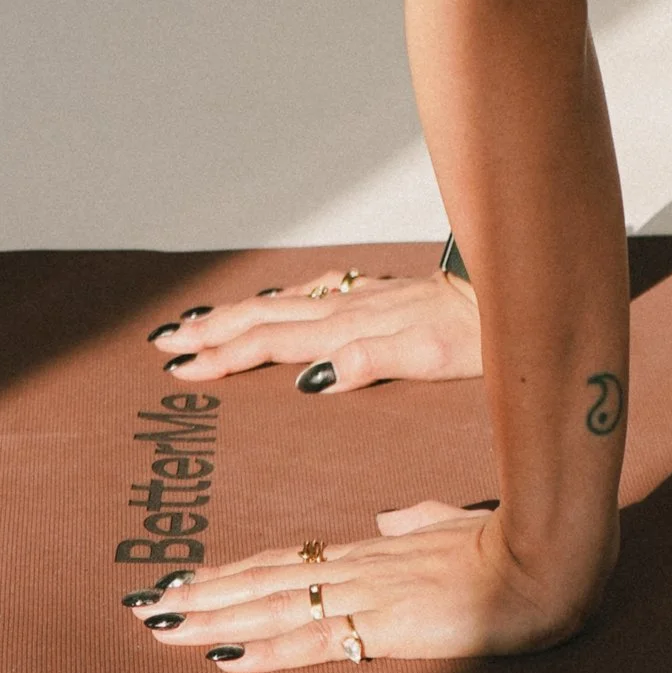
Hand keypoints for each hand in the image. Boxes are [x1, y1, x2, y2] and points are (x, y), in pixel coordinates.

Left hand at [131, 501, 608, 670]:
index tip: (186, 581)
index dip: (232, 575)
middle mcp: (357, 569)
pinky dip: (267, 648)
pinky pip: (316, 640)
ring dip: (215, 618)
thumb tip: (387, 520)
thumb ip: (417, 522)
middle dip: (202, 596)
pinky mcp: (388, 624)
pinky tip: (228, 656)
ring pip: (275, 605)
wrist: (544, 557)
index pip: (285, 563)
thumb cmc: (508, 543)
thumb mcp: (453, 526)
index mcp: (370, 552)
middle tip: (145, 606)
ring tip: (164, 625)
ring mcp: (369, 595)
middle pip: (263, 581)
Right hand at [147, 266, 480, 396]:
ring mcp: (358, 299)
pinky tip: (272, 303)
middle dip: (211, 333)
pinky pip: (309, 296)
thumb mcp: (428, 359)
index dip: (224, 355)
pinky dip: (277, 302)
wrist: (507, 294)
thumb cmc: (476, 336)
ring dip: (235, 315)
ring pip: (281, 305)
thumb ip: (369, 362)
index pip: (272, 343)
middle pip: (263, 320)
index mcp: (349, 329)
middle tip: (163, 344)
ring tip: (197, 322)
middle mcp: (346, 309)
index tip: (181, 368)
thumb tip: (309, 378)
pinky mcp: (375, 296)